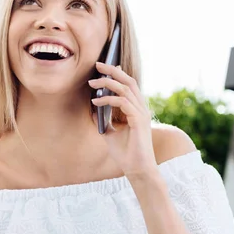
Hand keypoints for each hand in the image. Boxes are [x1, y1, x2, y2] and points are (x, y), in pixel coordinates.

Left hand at [89, 62, 157, 177]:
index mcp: (136, 109)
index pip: (128, 85)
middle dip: (113, 70)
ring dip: (107, 83)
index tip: (102, 68)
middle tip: (97, 65)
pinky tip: (95, 102)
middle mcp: (141, 108)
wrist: (136, 169)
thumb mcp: (109, 133)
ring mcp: (141, 113)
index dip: (117, 73)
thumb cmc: (125, 153)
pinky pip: (122, 102)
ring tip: (92, 83)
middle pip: (128, 81)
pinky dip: (107, 100)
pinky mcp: (138, 120)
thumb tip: (91, 108)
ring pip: (125, 89)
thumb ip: (102, 120)